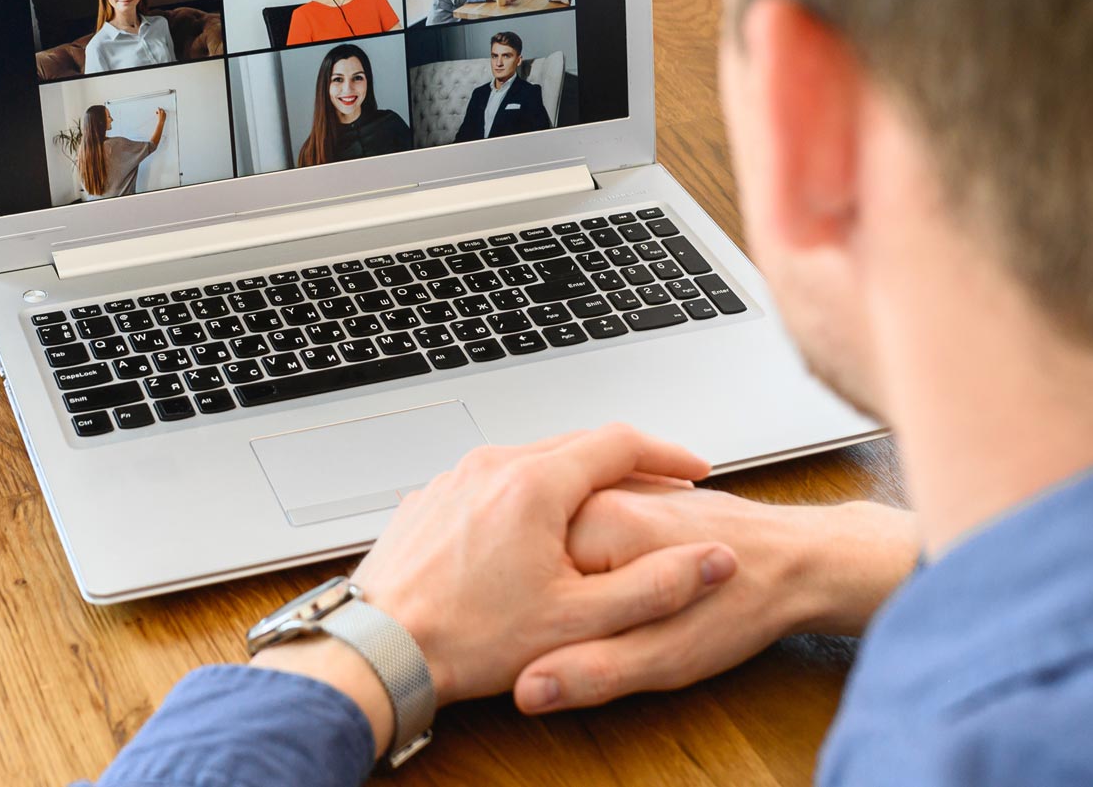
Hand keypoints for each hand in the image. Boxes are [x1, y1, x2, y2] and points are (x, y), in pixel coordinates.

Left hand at [348, 425, 740, 705]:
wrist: (377, 650)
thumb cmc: (469, 639)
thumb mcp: (579, 623)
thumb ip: (654, 588)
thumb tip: (715, 562)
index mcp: (535, 484)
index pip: (620, 442)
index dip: (667, 453)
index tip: (694, 470)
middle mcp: (492, 466)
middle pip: (574, 444)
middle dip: (624, 462)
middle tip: (658, 485)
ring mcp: (454, 479)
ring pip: (530, 460)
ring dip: (573, 476)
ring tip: (602, 506)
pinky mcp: (430, 501)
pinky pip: (491, 481)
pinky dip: (525, 493)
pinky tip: (533, 529)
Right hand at [511, 486, 919, 712]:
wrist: (808, 564)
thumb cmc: (747, 606)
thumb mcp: (666, 656)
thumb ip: (593, 670)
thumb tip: (529, 690)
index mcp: (598, 523)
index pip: (527, 575)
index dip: (538, 622)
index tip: (563, 645)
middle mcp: (608, 494)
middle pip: (548, 556)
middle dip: (564, 601)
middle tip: (612, 629)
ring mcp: (628, 490)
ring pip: (574, 544)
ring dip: (585, 583)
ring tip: (626, 612)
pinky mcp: (646, 498)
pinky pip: (603, 531)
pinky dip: (607, 563)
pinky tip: (633, 590)